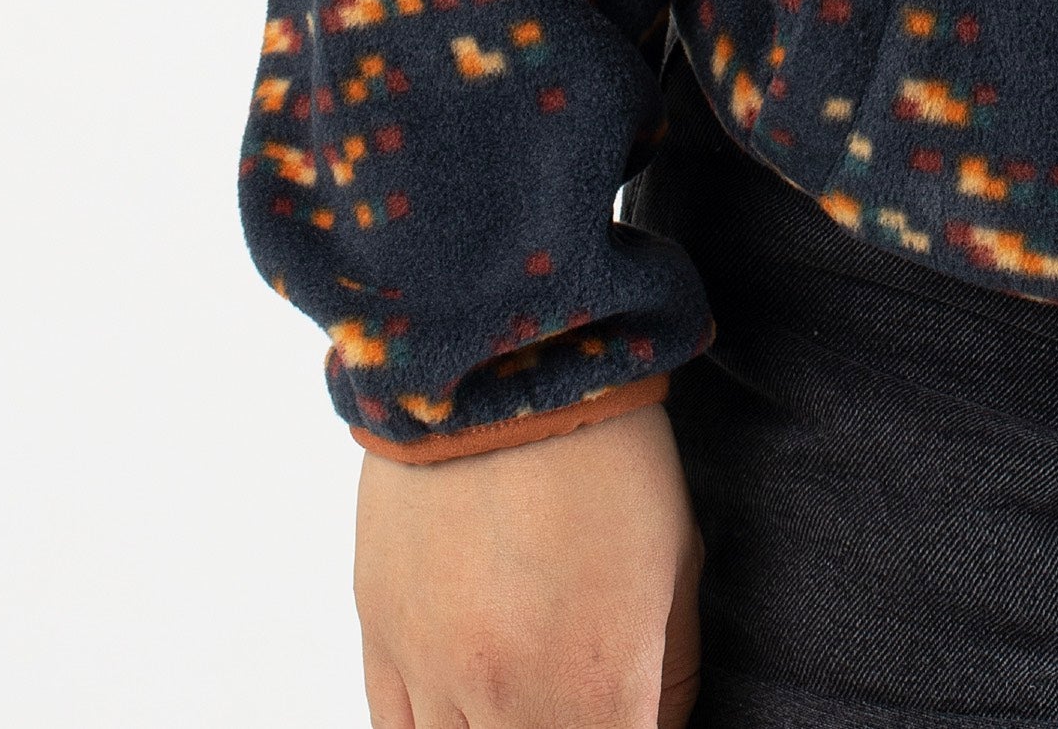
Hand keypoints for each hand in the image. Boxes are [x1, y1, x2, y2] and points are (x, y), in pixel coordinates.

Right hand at [356, 395, 701, 727]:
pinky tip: (467, 709)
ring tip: (528, 696)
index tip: (634, 714)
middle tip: (580, 697)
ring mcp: (434, 677)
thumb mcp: (677, 563)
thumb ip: (671, 673)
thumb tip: (656, 726)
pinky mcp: (380, 641)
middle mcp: (508, 702)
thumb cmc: (609, 454)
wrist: (502, 365)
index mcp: (597, 686)